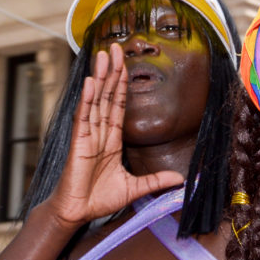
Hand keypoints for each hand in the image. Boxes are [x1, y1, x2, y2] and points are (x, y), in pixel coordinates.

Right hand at [42, 45, 184, 228]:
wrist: (78, 212)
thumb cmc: (99, 199)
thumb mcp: (135, 188)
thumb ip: (156, 181)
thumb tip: (181, 180)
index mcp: (112, 139)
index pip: (118, 105)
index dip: (122, 84)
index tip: (126, 64)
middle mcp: (99, 132)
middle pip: (106, 95)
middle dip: (112, 71)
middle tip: (116, 47)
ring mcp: (87, 135)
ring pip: (95, 100)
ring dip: (99, 77)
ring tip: (102, 55)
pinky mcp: (78, 143)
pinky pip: (83, 117)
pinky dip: (87, 99)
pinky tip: (90, 82)